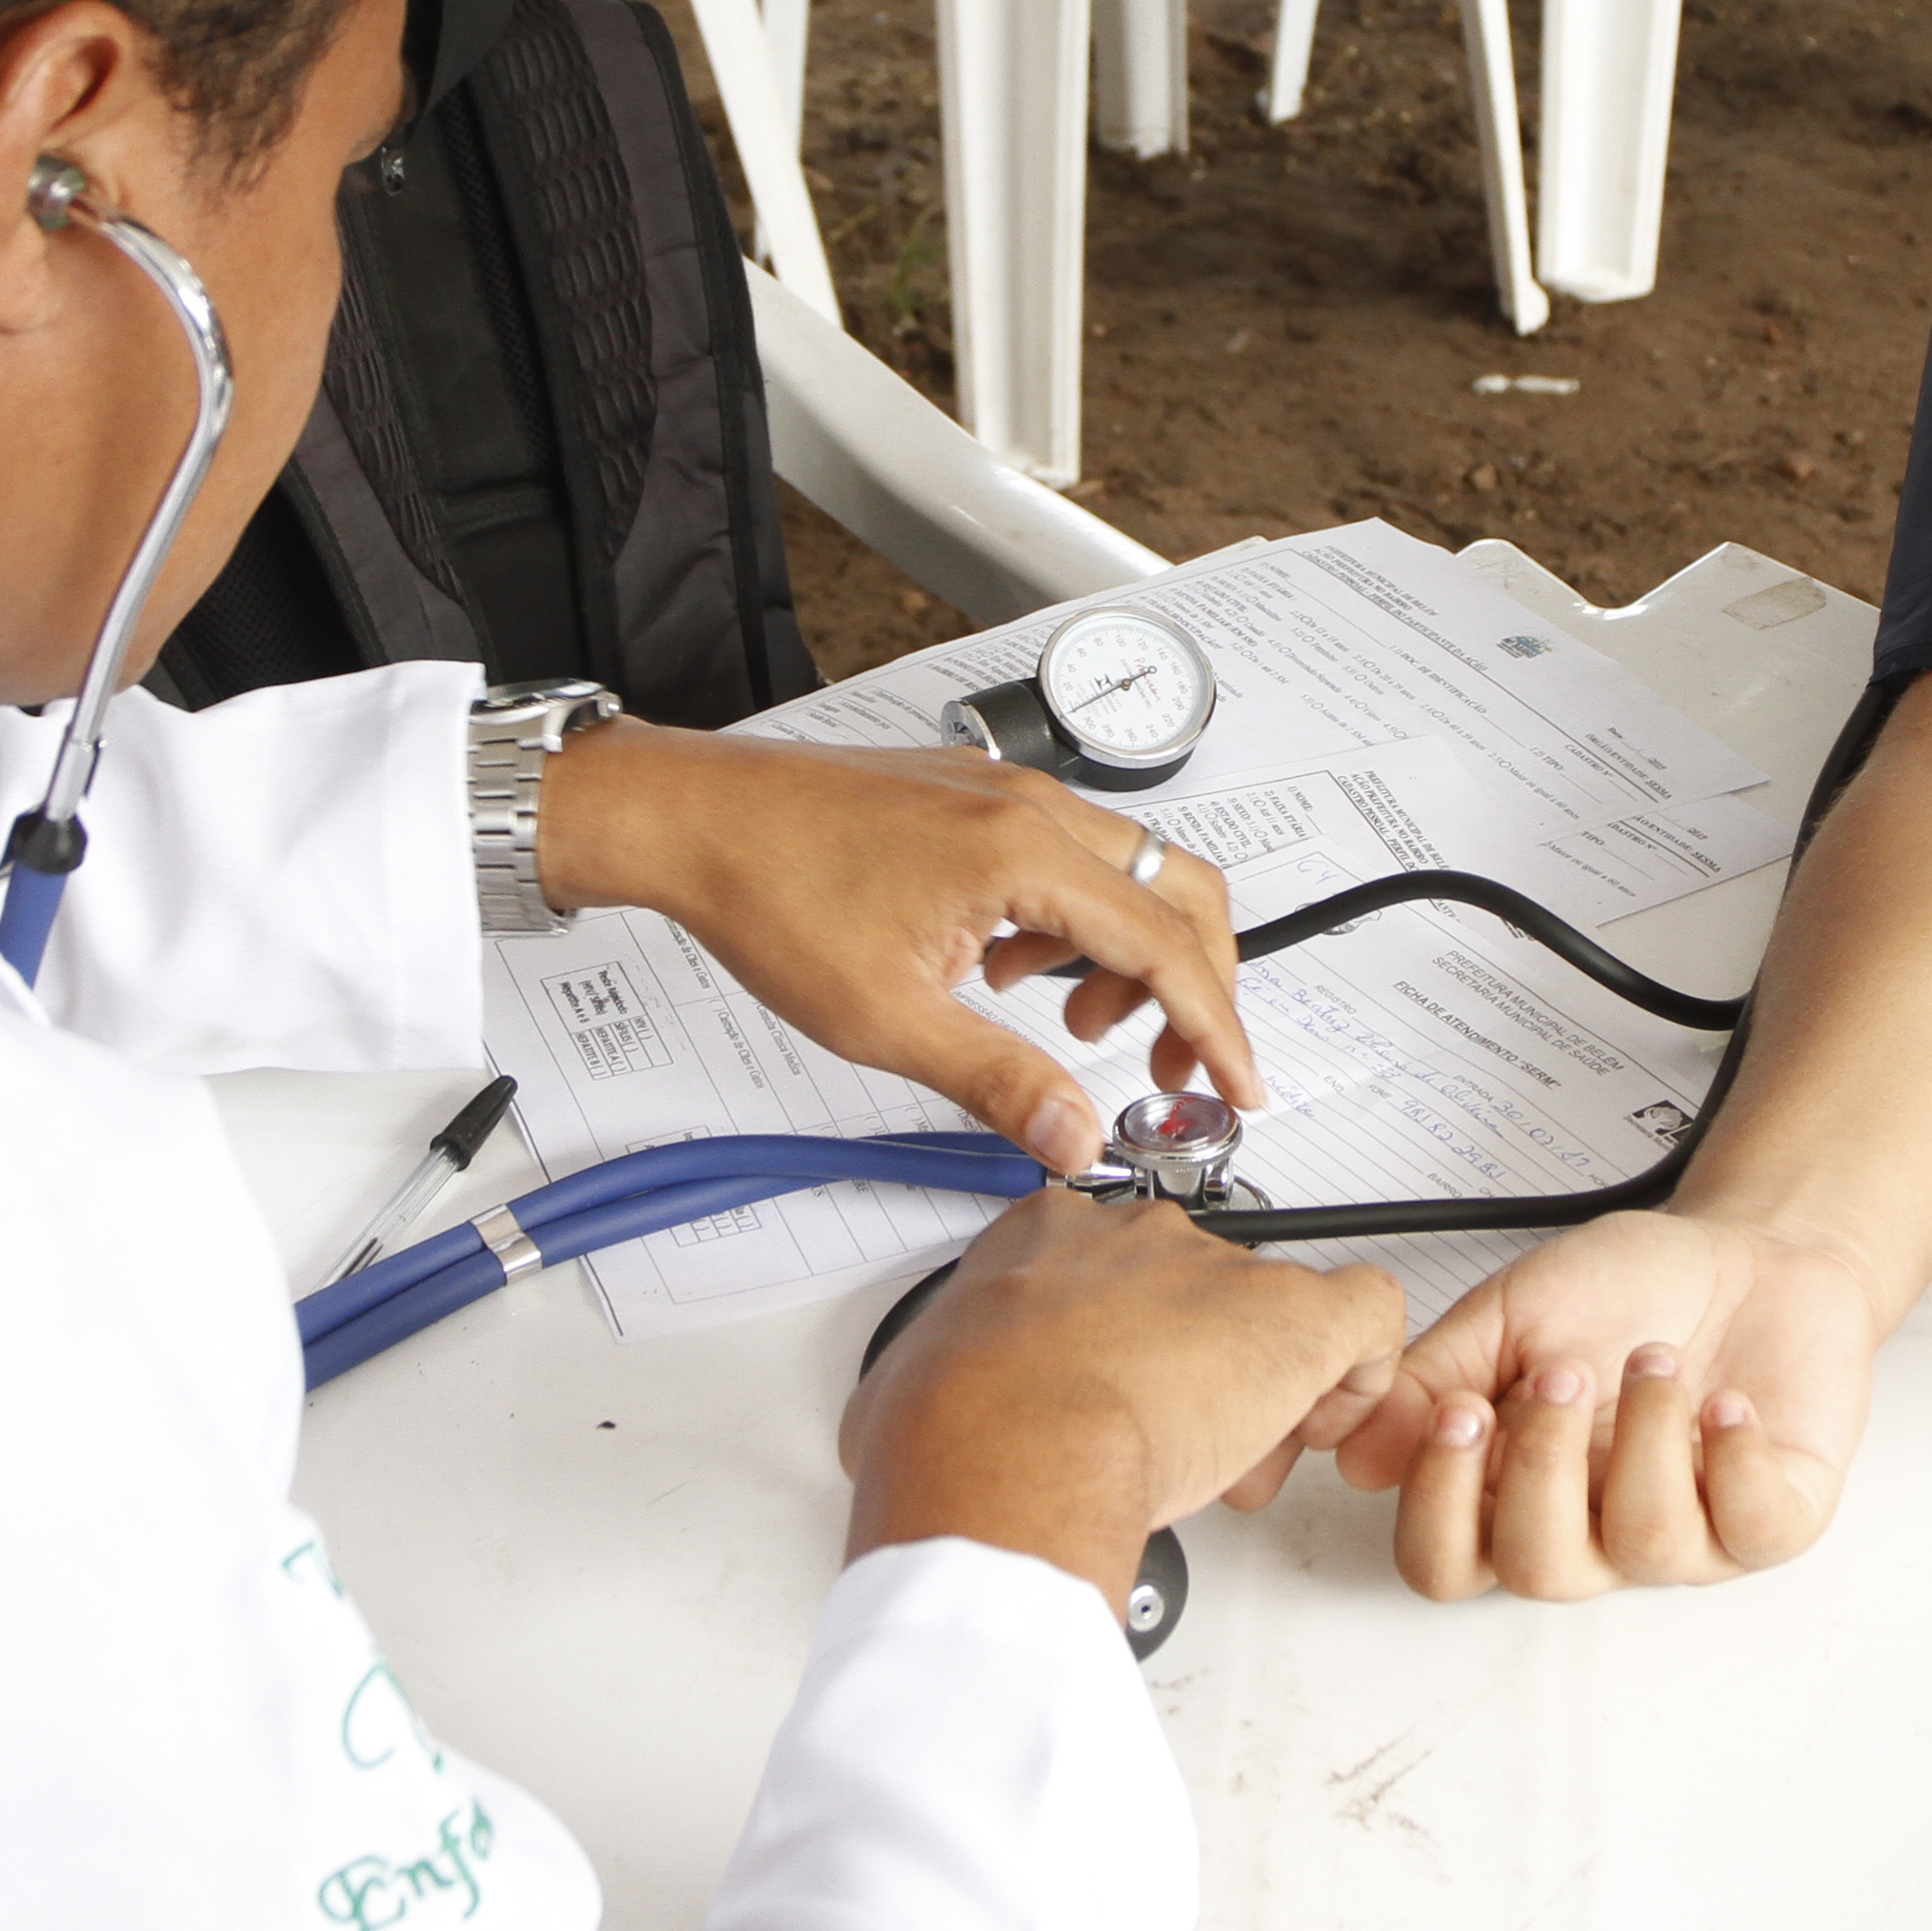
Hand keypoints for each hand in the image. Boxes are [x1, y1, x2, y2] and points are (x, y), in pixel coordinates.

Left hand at [537, 725, 1252, 1171]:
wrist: (693, 820)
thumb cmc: (771, 893)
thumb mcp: (889, 1020)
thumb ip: (998, 1082)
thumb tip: (1074, 1138)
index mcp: (1025, 853)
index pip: (1168, 946)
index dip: (1217, 1028)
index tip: (1238, 1085)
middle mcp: (1031, 806)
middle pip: (1180, 890)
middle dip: (1196, 986)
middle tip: (1173, 1064)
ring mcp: (1005, 793)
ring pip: (1130, 870)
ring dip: (1127, 954)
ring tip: (1066, 1019)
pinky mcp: (976, 797)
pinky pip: (1071, 854)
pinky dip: (1074, 920)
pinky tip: (1008, 968)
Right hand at [843, 1192, 1405, 1614]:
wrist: (1008, 1447)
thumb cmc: (954, 1428)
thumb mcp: (901, 1391)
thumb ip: (918, 1386)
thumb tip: (895, 1421)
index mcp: (1046, 1240)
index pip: (1111, 1270)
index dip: (1123, 1342)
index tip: (1114, 1389)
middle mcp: (1138, 1240)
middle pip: (1199, 1292)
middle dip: (1198, 1372)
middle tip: (1175, 1442)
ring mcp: (1220, 1270)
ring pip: (1275, 1317)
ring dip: (1266, 1392)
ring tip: (1229, 1460)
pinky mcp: (1294, 1314)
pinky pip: (1366, 1315)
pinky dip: (1356, 1375)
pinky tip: (1311, 1425)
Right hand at [1323, 1210, 1876, 1598]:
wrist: (1748, 1251)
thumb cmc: (1634, 1287)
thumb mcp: (1512, 1311)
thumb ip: (1430, 1376)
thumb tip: (1354, 1451)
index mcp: (1517, 1489)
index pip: (1446, 1560)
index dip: (1440, 1505)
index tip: (1458, 1411)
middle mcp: (1594, 1529)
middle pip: (1537, 1572)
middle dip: (1545, 1462)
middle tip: (1564, 1371)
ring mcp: (1686, 1533)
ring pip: (1643, 1544)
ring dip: (1646, 1434)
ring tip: (1655, 1358)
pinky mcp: (1771, 1518)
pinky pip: (1752, 1530)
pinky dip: (1735, 1457)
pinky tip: (1728, 1403)